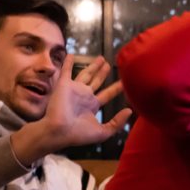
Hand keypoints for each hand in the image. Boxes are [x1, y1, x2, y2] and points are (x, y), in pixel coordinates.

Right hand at [13, 56, 131, 164]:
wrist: (59, 131)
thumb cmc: (79, 134)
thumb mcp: (103, 131)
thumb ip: (117, 122)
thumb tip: (130, 111)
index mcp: (92, 106)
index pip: (107, 94)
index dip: (115, 88)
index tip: (124, 82)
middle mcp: (84, 96)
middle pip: (96, 81)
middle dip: (103, 73)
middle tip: (110, 65)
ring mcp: (74, 89)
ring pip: (85, 74)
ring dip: (92, 66)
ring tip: (101, 58)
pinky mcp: (64, 85)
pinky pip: (66, 70)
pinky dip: (68, 62)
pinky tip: (71, 54)